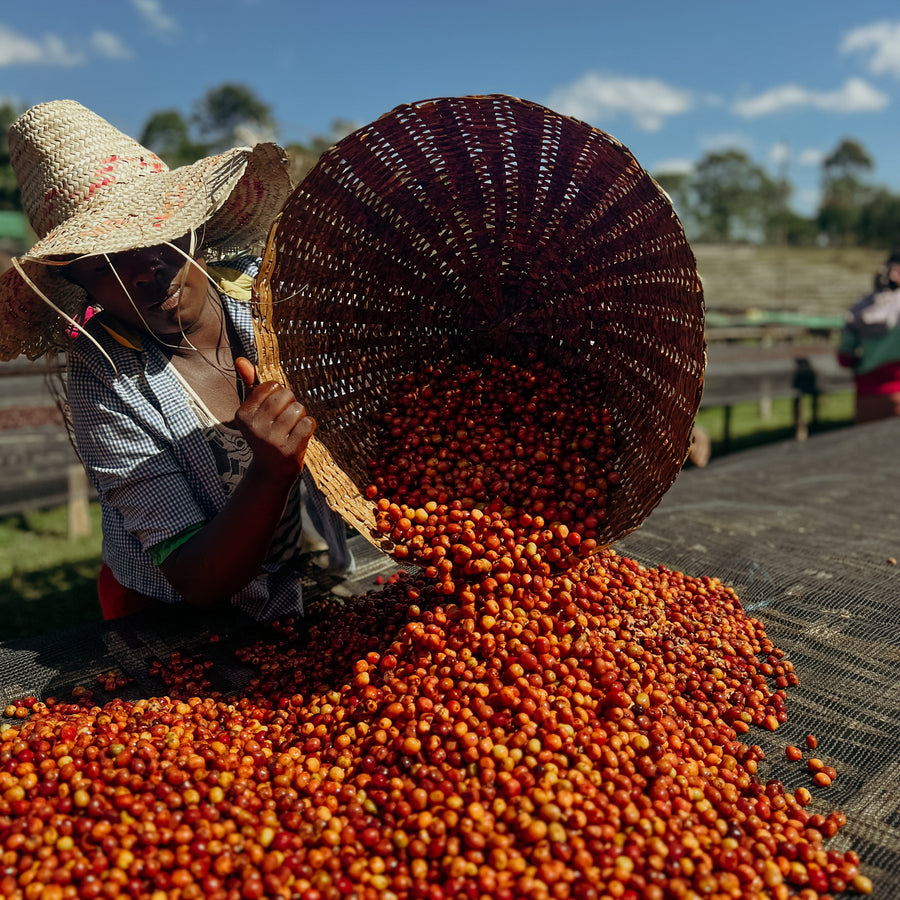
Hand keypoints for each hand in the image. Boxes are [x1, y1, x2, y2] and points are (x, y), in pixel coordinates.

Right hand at [233, 357, 314, 482]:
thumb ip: (250, 384)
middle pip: (286, 395)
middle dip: (291, 404)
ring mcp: (271, 441)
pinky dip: (309, 427)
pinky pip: (308, 424)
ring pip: (299, 409)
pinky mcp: (289, 451)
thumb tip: (241, 359)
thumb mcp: (255, 411)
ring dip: (300, 417)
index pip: (271, 386)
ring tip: (291, 430)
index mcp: (243, 415)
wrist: (272, 472)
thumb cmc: (266, 434)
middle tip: (285, 421)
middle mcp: (254, 428)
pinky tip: (300, 437)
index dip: (279, 394)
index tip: (274, 410)